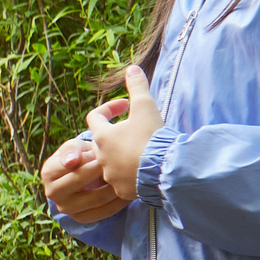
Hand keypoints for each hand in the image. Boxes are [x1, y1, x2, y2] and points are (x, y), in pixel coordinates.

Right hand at [39, 132, 123, 223]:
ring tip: (125, 175)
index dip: (92, 158)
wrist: (79, 175)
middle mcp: (53, 193)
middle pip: (82, 182)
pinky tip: (127, 191)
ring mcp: (66, 208)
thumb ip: (72, 149)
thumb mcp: (73, 147)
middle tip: (118, 163)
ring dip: (115, 186)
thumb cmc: (77, 156)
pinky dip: (119, 201)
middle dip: (103, 170)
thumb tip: (72, 162)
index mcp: (48, 173)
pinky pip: (104, 212)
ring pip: (96, 199)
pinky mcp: (81, 218)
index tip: (104, 152)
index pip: (73, 165)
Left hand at [86, 64, 163, 199]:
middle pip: (102, 141)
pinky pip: (121, 180)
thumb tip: (132, 68)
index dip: (108, 109)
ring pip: (111, 162)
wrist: (165, 169)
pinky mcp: (121, 191)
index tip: (125, 106)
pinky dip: (130, 173)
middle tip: (135, 129)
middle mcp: (101, 157)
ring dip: (122, 154)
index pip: (95, 117)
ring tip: (141, 150)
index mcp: (102, 136)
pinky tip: (143, 168)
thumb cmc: (152, 136)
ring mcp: (110, 176)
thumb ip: (137, 86)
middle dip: (116, 134)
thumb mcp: (146, 106)